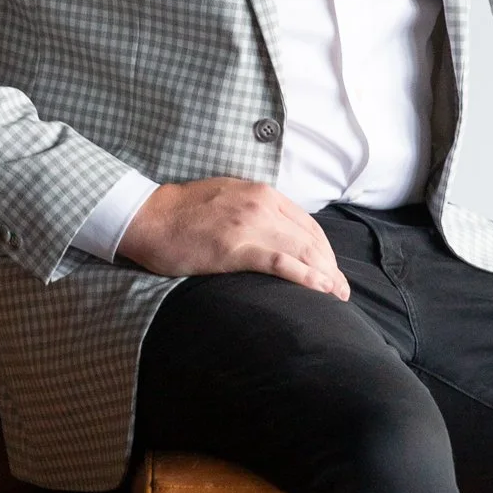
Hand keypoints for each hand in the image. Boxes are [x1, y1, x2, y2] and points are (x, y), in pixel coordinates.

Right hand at [118, 177, 350, 298]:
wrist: (149, 217)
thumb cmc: (185, 212)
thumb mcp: (230, 198)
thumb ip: (257, 211)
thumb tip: (279, 234)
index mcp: (263, 194)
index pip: (308, 224)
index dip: (326, 250)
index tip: (333, 271)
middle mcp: (262, 206)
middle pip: (311, 240)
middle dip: (331, 267)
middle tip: (342, 292)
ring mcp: (249, 226)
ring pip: (302, 251)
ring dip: (325, 276)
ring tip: (337, 297)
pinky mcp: (234, 248)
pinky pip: (279, 262)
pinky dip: (305, 276)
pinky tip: (320, 289)